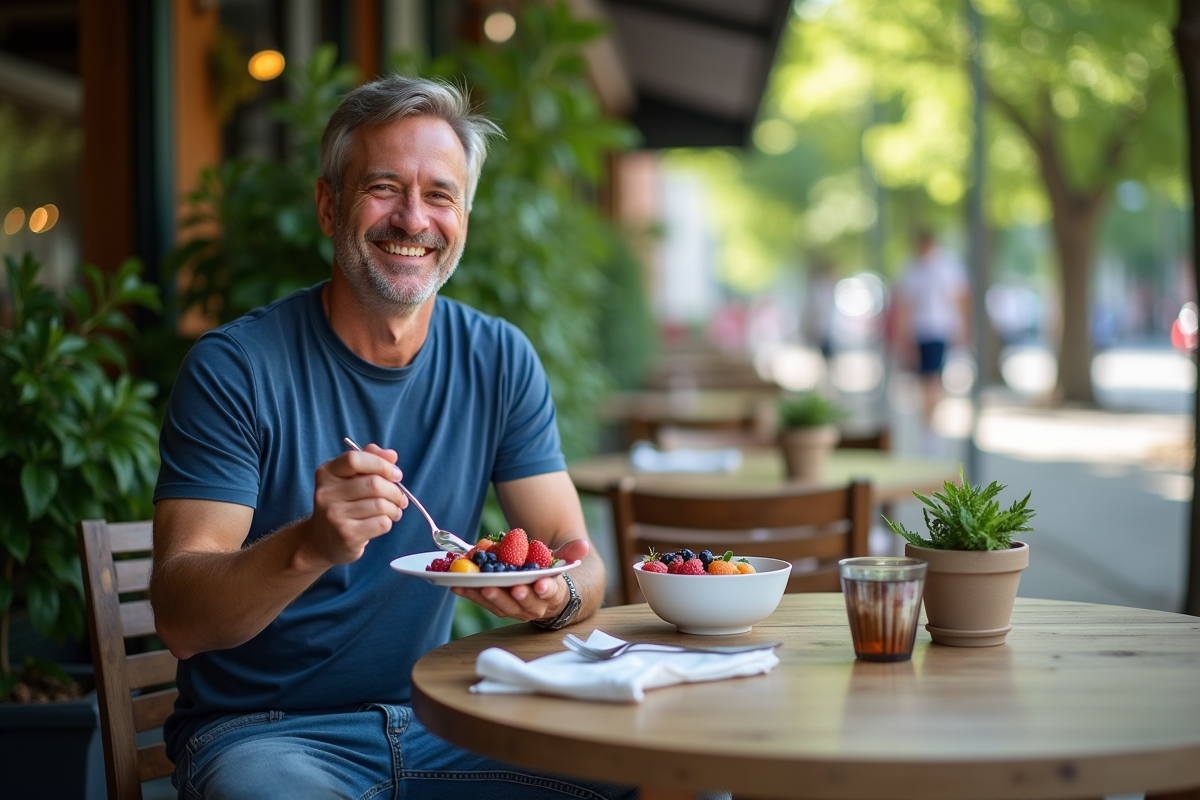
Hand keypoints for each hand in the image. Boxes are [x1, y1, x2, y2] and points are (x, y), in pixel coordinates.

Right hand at [300, 443, 408, 569]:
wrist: (321, 541)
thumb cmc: (343, 504)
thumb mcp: (349, 479)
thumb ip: (370, 461)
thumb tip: (391, 455)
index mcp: (327, 473)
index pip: (354, 459)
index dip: (381, 464)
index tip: (396, 474)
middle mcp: (326, 493)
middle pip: (374, 484)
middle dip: (395, 491)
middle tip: (400, 497)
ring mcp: (335, 516)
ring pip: (381, 505)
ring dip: (395, 508)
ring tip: (394, 510)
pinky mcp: (347, 535)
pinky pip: (382, 523)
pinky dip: (389, 521)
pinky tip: (385, 522)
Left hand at [450, 539, 589, 620]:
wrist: (544, 593)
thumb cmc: (551, 575)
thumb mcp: (562, 562)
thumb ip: (571, 553)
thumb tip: (583, 545)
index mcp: (553, 595)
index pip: (551, 593)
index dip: (546, 590)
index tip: (541, 583)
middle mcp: (534, 607)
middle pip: (523, 604)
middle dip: (512, 596)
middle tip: (504, 587)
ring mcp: (514, 609)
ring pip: (501, 606)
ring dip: (487, 596)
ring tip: (475, 585)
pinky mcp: (497, 606)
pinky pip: (483, 601)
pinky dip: (470, 594)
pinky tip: (455, 586)